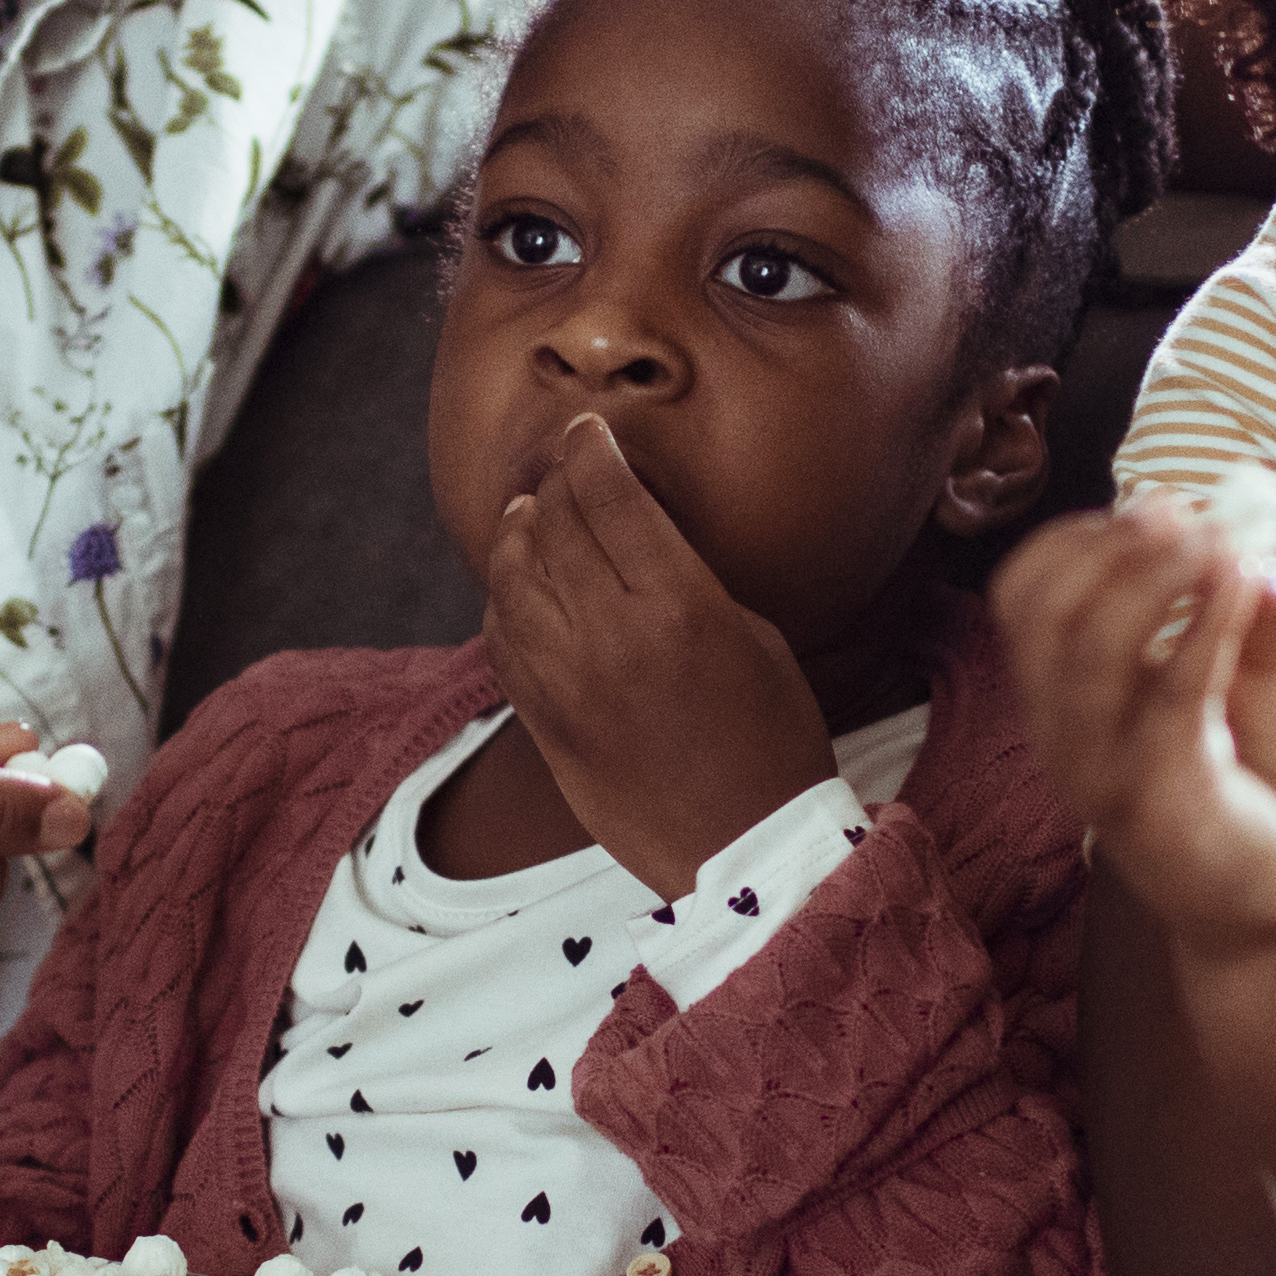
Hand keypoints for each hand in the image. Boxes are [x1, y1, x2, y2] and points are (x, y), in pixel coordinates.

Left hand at [481, 413, 838, 894]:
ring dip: (517, 535)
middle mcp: (611, 635)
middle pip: (556, 525)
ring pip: (512, 578)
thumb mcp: (755, 637)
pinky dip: (502, 601)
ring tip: (527, 514)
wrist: (745, 845)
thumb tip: (638, 538)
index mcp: (678, 604)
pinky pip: (502, 642)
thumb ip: (688, 579)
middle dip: (557, 481)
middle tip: (562, 464)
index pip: (610, 495)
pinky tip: (516, 586)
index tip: (589, 430)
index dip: (593, 449)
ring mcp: (568, 682)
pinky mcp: (545, 722)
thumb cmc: (774, 737)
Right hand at [992, 500, 1275, 953]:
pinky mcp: (1155, 803)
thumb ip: (1262, 617)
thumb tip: (1269, 543)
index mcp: (1068, 696)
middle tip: (1187, 514)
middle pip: (1041, 614)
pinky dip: (1203, 627)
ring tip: (1219, 543)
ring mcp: (1102, 772)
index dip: (1081, 537)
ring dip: (1150, 577)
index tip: (1161, 504)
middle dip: (1109, 547)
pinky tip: (1245, 583)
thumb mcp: (1264, 682)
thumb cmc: (1259, 790)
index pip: (1024, 597)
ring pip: (1085, 652)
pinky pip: (1165, 700)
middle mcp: (1065, 733)